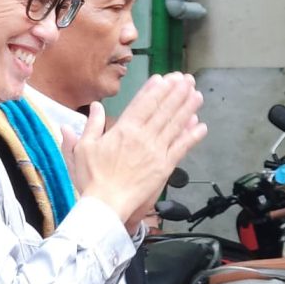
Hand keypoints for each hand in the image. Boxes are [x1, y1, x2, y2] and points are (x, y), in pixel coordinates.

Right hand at [75, 74, 205, 224]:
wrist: (106, 204)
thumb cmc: (92, 178)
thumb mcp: (83, 148)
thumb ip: (91, 125)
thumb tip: (94, 107)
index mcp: (123, 130)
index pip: (143, 103)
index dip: (155, 90)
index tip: (165, 78)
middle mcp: (143, 137)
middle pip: (163, 110)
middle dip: (176, 92)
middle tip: (186, 79)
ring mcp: (156, 151)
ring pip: (175, 124)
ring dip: (187, 108)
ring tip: (197, 94)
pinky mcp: (164, 166)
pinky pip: (181, 148)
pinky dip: (192, 136)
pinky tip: (201, 126)